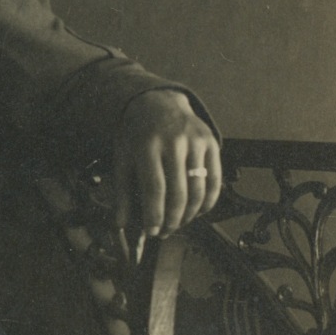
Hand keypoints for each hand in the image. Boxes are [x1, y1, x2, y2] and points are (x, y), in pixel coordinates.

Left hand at [112, 90, 220, 259]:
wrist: (157, 102)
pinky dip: (208, 201)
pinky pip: (215, 179)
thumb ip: (122, 192)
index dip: (154, 214)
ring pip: (198, 189)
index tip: (152, 231)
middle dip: (172, 219)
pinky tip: (197, 211)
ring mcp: (195, 141)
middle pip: (178, 192)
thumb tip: (120, 223)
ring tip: (178, 223)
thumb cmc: (137, 134)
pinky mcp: (211, 142)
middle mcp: (174, 141)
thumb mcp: (122, 158)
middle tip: (165, 232)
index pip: (154, 188)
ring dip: (189, 214)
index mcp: (147, 145)